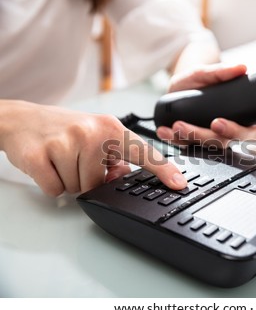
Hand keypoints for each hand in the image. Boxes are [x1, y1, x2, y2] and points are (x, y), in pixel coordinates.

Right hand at [0, 101, 186, 195]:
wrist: (22, 119)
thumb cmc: (63, 128)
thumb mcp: (96, 136)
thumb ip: (115, 156)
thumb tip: (123, 174)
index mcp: (111, 128)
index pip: (144, 152)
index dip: (164, 170)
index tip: (179, 184)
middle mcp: (91, 132)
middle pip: (100, 183)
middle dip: (87, 178)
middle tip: (75, 157)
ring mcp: (66, 143)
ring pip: (77, 188)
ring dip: (68, 180)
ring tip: (61, 158)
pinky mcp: (41, 156)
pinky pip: (55, 190)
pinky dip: (51, 183)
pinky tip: (48, 164)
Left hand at [156, 64, 255, 146]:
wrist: (176, 88)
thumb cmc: (197, 82)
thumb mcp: (206, 72)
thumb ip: (222, 71)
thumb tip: (240, 68)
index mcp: (241, 113)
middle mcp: (229, 128)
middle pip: (238, 138)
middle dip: (228, 133)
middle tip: (215, 123)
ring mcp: (212, 137)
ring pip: (212, 144)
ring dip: (196, 136)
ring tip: (179, 125)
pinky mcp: (194, 142)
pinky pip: (187, 146)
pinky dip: (175, 139)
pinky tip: (165, 131)